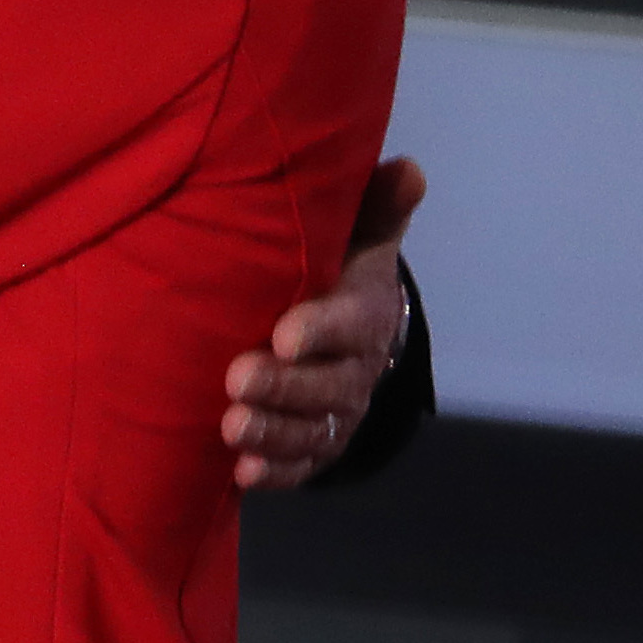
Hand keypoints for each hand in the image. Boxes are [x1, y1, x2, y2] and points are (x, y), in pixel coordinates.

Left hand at [223, 157, 426, 488]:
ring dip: (273, 433)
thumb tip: (410, 168)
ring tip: (232, 427)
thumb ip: (376, 208)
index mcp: (364, 315)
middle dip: (284, 386)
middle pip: (327, 387)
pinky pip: (300, 466)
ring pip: (311, 431)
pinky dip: (276, 473)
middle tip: (237, 378)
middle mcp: (354, 371)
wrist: (344, 331)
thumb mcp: (357, 237)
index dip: (321, 330)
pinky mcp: (316, 446)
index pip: (350, 324)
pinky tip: (243, 475)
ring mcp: (336, 414)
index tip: (284, 333)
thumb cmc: (337, 272)